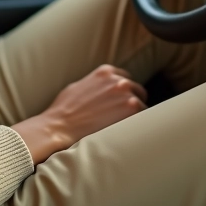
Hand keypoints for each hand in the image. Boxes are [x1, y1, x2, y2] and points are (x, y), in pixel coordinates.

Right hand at [11, 64, 146, 164]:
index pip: (126, 78)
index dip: (125, 92)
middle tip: (125, 118)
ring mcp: (126, 94)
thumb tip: (102, 90)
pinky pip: (145, 117)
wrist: (60, 126)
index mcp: (105, 72)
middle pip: (137, 90)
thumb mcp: (78, 86)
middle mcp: (118, 80)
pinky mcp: (131, 110)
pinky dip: (139, 125)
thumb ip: (96, 84)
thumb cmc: (64, 110)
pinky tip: (130, 133)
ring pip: (142, 104)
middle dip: (133, 102)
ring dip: (137, 115)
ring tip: (127, 128)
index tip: (123, 103)